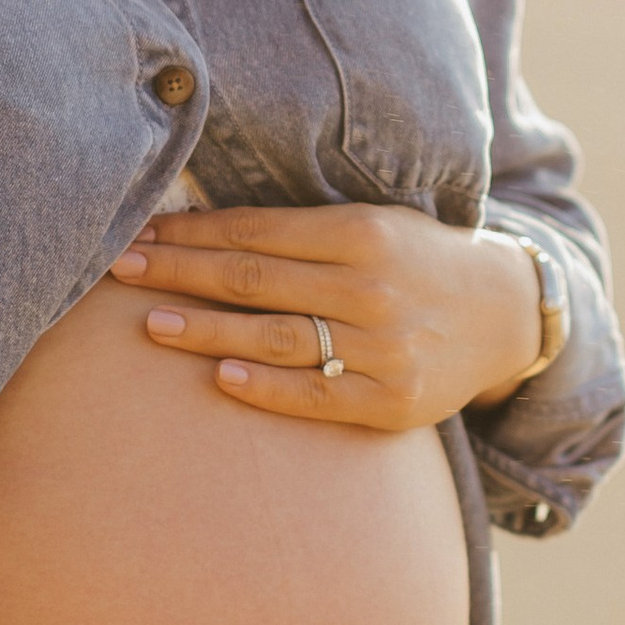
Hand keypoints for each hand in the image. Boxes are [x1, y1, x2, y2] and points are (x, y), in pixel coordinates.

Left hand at [110, 203, 541, 426]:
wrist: (503, 316)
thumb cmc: (417, 262)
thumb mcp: (371, 224)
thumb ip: (299, 230)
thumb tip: (201, 228)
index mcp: (361, 232)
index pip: (256, 232)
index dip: (191, 233)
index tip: (139, 234)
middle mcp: (371, 287)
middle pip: (254, 280)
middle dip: (180, 273)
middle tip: (120, 269)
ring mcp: (382, 346)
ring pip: (276, 336)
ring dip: (207, 330)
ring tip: (151, 324)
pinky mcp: (392, 400)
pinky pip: (317, 395)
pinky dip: (266, 388)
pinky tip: (219, 379)